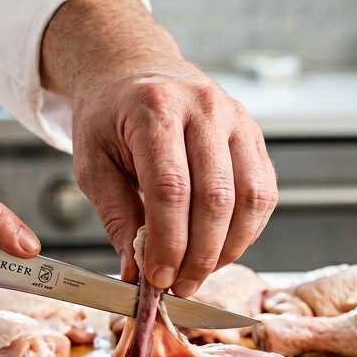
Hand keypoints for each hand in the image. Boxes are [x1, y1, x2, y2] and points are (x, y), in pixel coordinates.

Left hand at [72, 64, 276, 294]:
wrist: (134, 70)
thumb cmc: (109, 118)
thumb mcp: (92, 164)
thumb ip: (117, 218)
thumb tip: (137, 272)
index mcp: (155, 110)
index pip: (171, 188)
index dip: (168, 242)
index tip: (158, 277)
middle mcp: (204, 108)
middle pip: (216, 197)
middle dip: (200, 254)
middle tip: (180, 285)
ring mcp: (236, 119)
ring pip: (250, 198)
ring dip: (229, 247)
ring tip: (200, 272)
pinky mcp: (254, 135)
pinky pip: (263, 193)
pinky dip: (246, 230)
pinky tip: (220, 247)